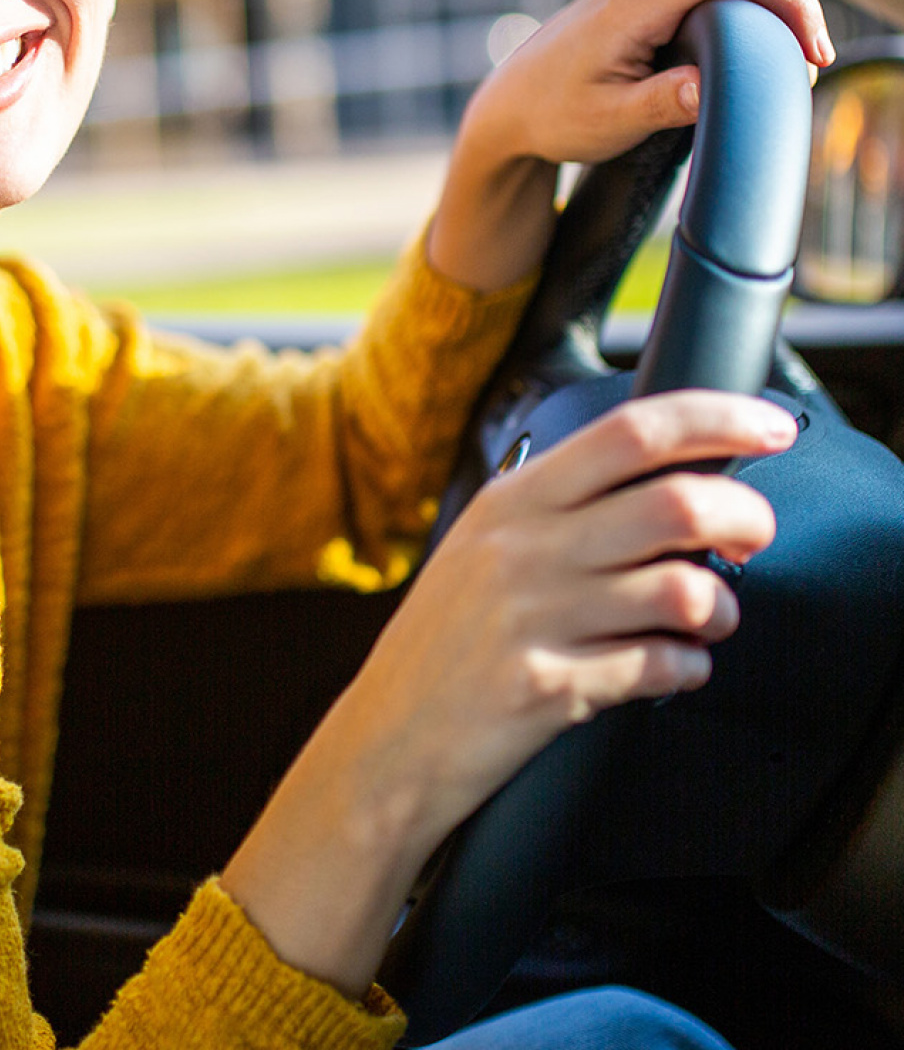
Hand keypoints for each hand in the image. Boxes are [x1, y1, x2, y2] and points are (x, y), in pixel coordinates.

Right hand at [219, 389, 795, 997]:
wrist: (386, 739)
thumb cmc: (443, 642)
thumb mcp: (481, 547)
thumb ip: (558, 510)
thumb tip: (667, 483)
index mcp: (513, 501)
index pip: (629, 431)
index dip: (715, 418)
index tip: (770, 426)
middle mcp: (523, 550)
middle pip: (675, 503)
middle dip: (745, 516)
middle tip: (754, 535)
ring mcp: (535, 619)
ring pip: (683, 590)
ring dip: (723, 608)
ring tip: (711, 618)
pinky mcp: (550, 688)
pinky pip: (662, 667)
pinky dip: (690, 668)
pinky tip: (674, 668)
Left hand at [427, 0, 834, 291]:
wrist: (510, 105)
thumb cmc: (552, 114)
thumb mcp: (607, 121)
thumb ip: (660, 102)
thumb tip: (708, 88)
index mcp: (636, 0)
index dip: (787, 1)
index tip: (812, 51)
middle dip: (788, 14)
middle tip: (806, 73)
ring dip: (767, 19)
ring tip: (787, 71)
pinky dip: (743, 22)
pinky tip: (755, 59)